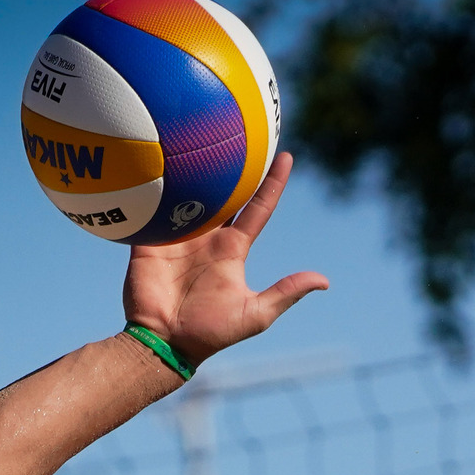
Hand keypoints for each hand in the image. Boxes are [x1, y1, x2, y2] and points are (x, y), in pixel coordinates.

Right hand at [122, 152, 327, 368]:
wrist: (164, 342)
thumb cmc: (211, 332)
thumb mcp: (255, 314)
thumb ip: (286, 293)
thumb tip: (324, 281)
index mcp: (232, 249)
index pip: (257, 209)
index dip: (272, 184)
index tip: (286, 156)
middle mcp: (207, 237)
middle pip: (225, 192)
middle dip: (234, 164)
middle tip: (244, 132)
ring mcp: (178, 235)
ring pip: (189, 192)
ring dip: (196, 167)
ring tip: (204, 133)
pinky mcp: (150, 238)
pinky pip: (153, 207)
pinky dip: (157, 186)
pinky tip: (162, 158)